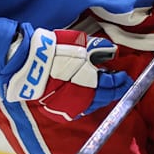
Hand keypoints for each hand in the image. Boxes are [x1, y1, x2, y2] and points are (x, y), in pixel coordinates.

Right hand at [0, 25, 133, 121]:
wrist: (27, 64)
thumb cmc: (54, 51)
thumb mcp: (80, 44)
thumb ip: (99, 49)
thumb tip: (112, 52)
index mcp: (92, 82)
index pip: (112, 84)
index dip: (121, 81)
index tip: (126, 77)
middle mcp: (84, 97)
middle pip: (105, 97)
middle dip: (114, 90)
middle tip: (120, 84)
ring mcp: (71, 106)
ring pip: (93, 104)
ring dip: (102, 97)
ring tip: (106, 89)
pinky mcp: (59, 110)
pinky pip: (80, 108)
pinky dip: (88, 101)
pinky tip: (89, 95)